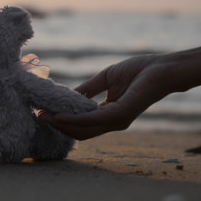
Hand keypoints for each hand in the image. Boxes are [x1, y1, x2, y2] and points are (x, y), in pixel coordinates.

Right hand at [39, 54, 178, 138]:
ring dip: (61, 125)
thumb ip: (88, 89)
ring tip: (43, 117)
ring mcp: (117, 121)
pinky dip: (74, 119)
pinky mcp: (120, 114)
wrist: (162, 68)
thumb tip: (68, 95)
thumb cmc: (139, 71)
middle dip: (58, 127)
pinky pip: (92, 119)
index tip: (45, 114)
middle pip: (80, 132)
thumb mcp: (106, 79)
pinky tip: (59, 115)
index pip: (83, 124)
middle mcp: (112, 122)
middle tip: (38, 118)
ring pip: (83, 129)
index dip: (63, 121)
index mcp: (110, 115)